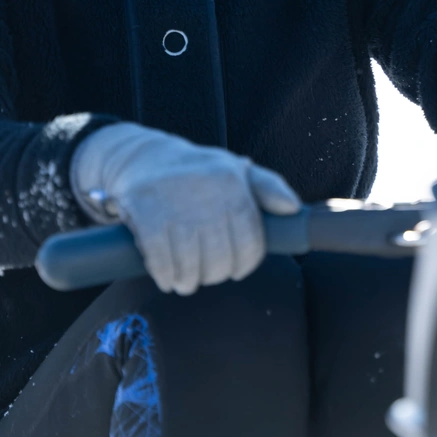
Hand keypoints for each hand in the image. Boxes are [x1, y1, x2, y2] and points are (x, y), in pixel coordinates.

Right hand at [70, 123, 299, 294]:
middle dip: (214, 275)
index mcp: (232, 180)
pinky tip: (167, 277)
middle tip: (206, 275)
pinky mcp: (144, 211)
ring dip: (188, 281)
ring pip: (189, 264)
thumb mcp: (236, 171)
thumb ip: (269, 188)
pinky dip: (165, 276)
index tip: (235, 270)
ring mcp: (173, 200)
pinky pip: (160, 260)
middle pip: (219, 258)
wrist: (142, 155)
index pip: (250, 241)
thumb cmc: (199, 172)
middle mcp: (206, 188)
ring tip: (186, 280)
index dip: (244, 264)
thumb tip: (293, 208)